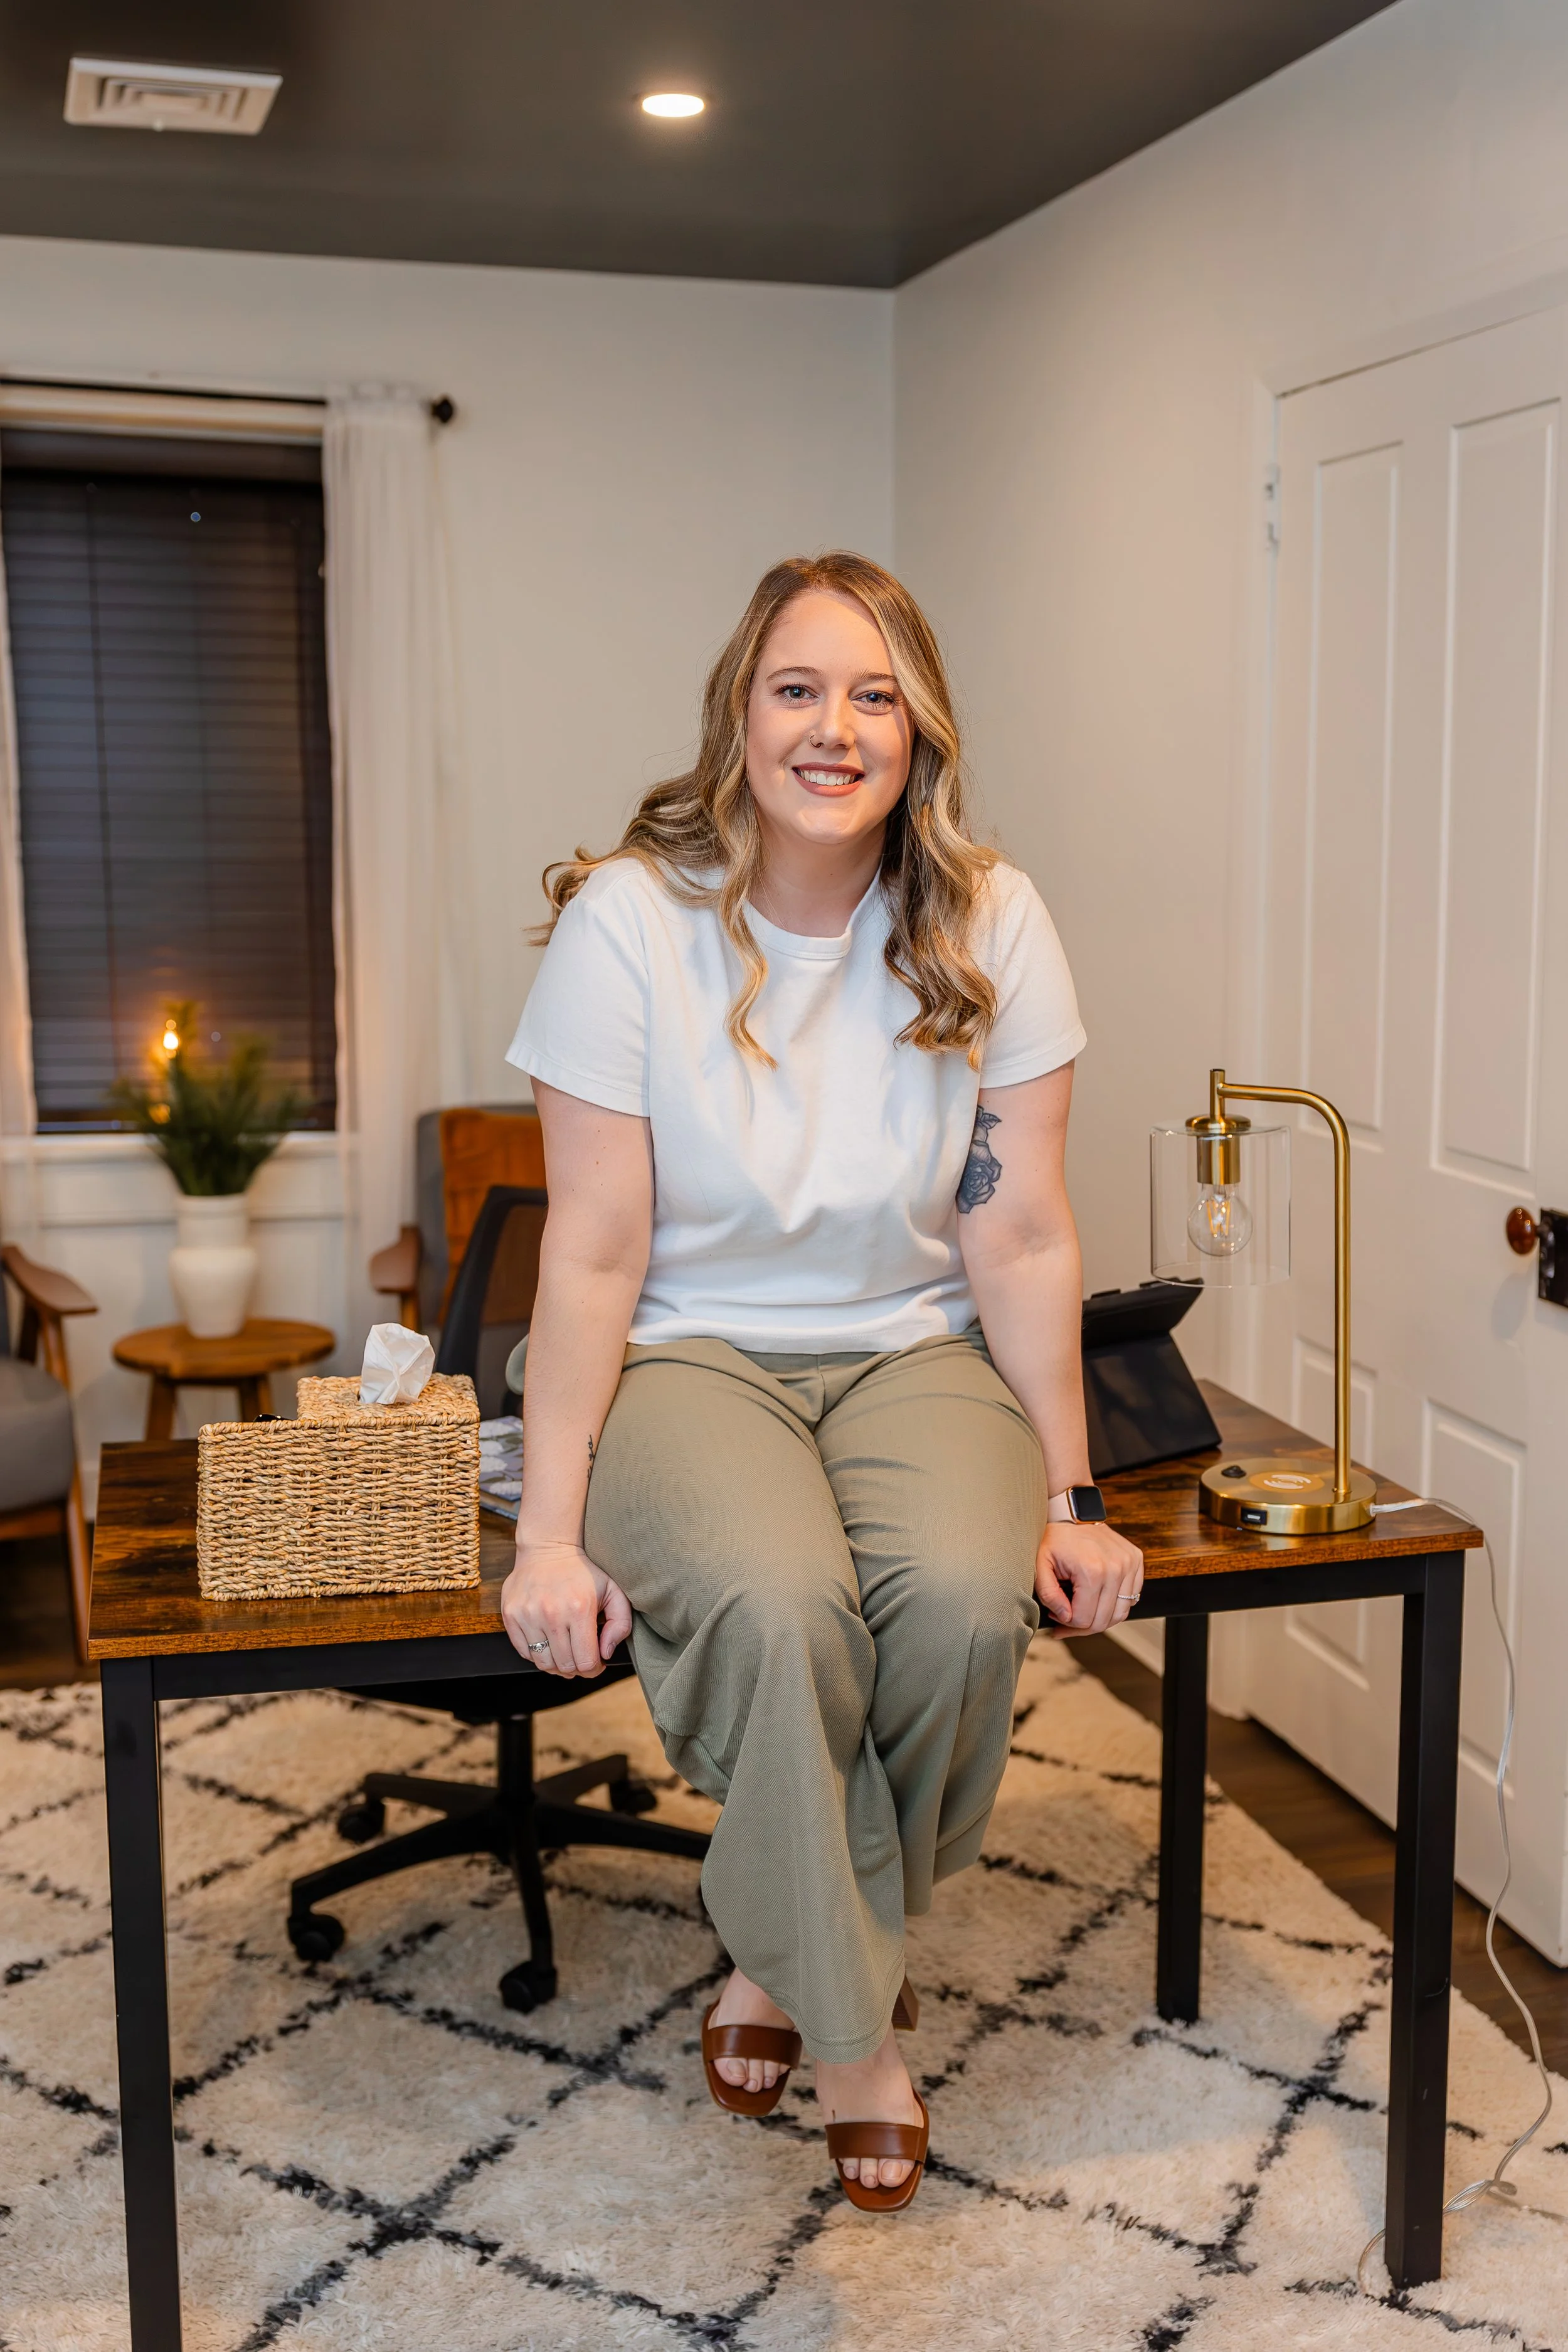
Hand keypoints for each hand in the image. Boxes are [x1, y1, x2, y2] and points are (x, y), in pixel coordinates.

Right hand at [501, 1538, 631, 1677]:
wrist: (549, 1547)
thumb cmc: (584, 1572)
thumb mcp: (614, 1591)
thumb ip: (621, 1624)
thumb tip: (605, 1653)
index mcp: (579, 1609)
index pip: (585, 1662)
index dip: (594, 1669)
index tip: (597, 1662)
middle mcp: (551, 1613)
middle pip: (565, 1666)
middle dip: (577, 1668)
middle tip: (582, 1658)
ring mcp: (527, 1615)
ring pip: (543, 1663)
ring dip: (557, 1665)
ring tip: (565, 1653)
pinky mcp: (510, 1615)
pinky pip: (524, 1652)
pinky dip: (537, 1654)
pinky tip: (549, 1642)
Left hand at [1034, 1519, 1143, 1636]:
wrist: (1072, 1514)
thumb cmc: (1056, 1538)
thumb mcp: (1040, 1566)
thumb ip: (1049, 1595)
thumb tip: (1065, 1618)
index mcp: (1092, 1570)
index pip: (1084, 1619)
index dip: (1067, 1624)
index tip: (1057, 1615)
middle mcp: (1116, 1568)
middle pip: (1104, 1620)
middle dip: (1082, 1626)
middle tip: (1067, 1618)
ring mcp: (1129, 1563)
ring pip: (1120, 1613)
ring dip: (1101, 1618)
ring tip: (1083, 1610)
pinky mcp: (1136, 1560)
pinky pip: (1131, 1597)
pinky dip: (1116, 1604)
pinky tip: (1099, 1598)